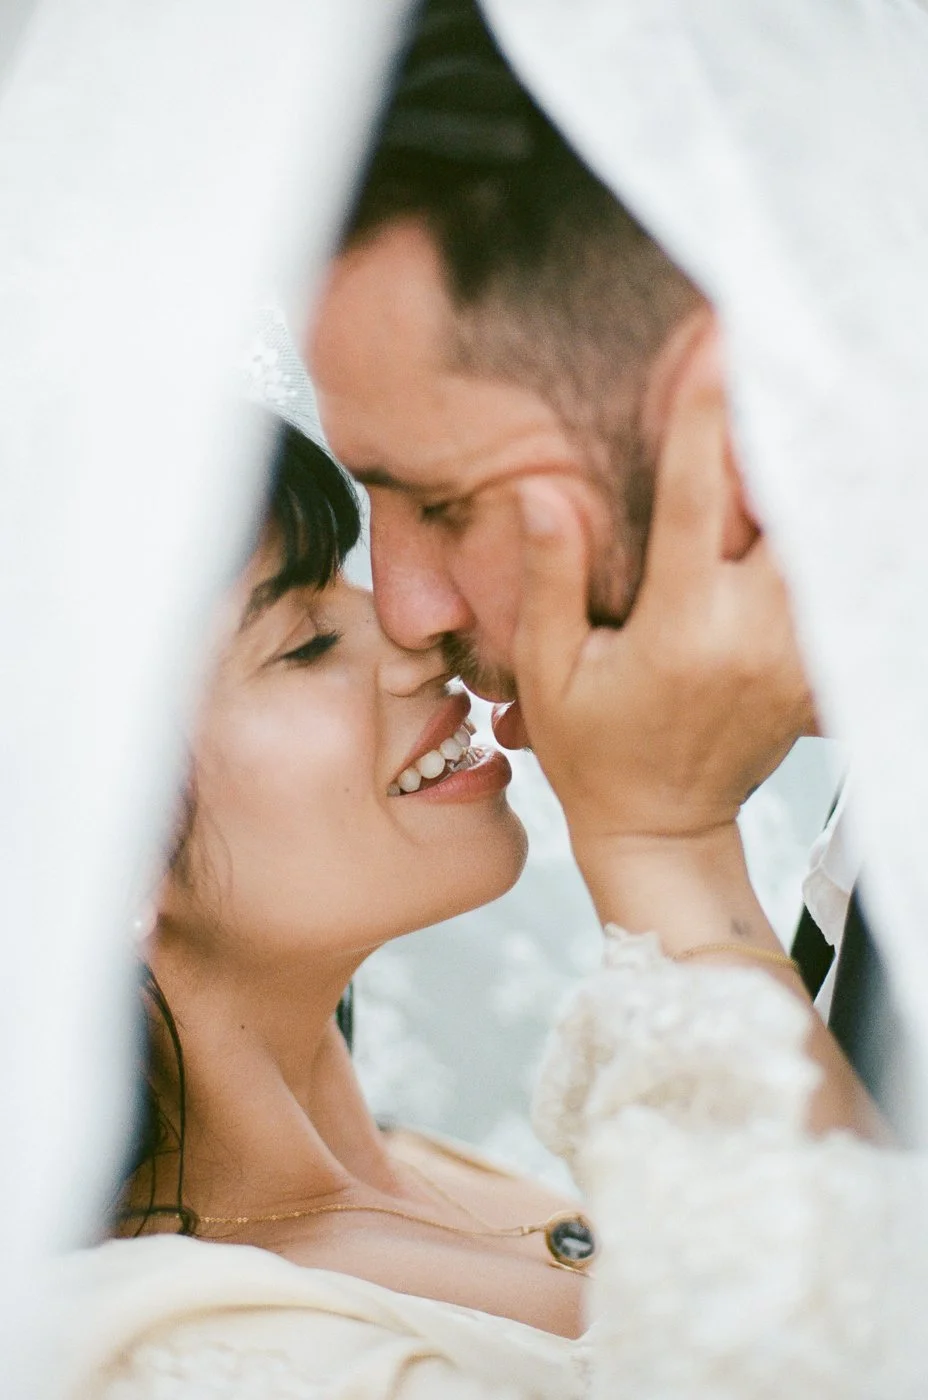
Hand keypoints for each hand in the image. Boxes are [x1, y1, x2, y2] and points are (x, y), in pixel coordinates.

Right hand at [510, 371, 813, 862]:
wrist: (662, 827)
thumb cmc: (593, 750)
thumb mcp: (550, 669)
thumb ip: (551, 577)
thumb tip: (542, 495)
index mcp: (681, 628)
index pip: (698, 500)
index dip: (705, 417)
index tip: (718, 348)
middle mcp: (751, 635)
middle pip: (784, 505)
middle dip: (773, 435)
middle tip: (766, 369)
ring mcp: (793, 655)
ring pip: (818, 539)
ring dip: (800, 480)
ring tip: (784, 423)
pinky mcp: (814, 670)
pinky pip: (829, 583)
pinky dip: (818, 535)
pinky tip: (797, 499)